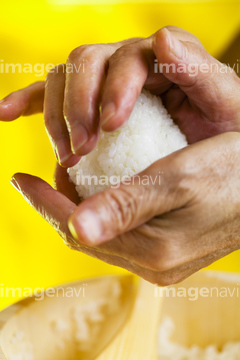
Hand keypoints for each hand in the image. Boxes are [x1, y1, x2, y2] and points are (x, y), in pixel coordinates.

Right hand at [1, 26, 239, 166]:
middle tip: (81, 150)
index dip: (112, 89)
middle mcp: (126, 64)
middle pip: (85, 65)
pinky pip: (50, 96)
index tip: (107, 127)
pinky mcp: (88, 105)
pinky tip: (7, 114)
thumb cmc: (223, 131)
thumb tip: (162, 36)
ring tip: (67, 155)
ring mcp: (103, 84)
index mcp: (160, 58)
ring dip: (55, 117)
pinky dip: (27, 102)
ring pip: (63, 81)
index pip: (126, 58)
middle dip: (78, 107)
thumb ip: (201, 71)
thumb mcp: (224, 102)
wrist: (214, 156)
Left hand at [10, 132, 239, 284]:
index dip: (45, 202)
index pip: (79, 229)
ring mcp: (161, 260)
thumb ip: (128, 205)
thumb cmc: (232, 175)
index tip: (19, 177)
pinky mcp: (169, 251)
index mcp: (153, 249)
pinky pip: (121, 235)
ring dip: (79, 209)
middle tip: (39, 178)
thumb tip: (76, 227)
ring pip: (102, 236)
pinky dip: (103, 213)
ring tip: (65, 180)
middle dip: (57, 206)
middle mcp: (153, 263)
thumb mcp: (180, 180)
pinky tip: (100, 193)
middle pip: (86, 237)